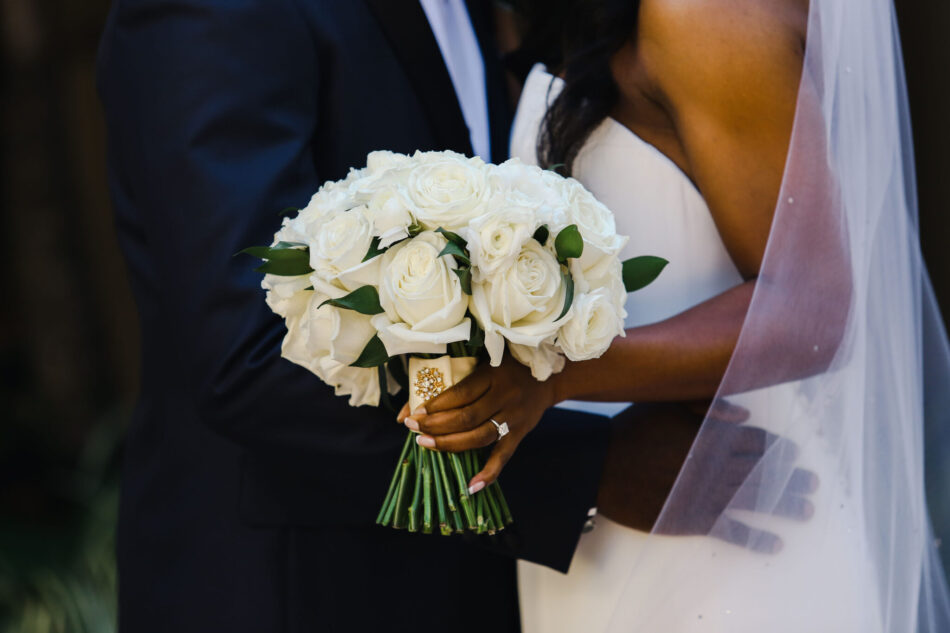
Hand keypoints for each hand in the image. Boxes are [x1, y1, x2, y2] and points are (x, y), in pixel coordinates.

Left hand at [396, 355, 555, 492]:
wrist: (548, 377)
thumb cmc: (505, 366)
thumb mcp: (481, 362)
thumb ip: (450, 379)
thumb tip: (408, 407)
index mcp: (493, 375)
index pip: (460, 394)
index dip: (435, 406)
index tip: (414, 413)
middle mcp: (505, 396)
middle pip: (466, 418)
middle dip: (436, 426)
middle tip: (413, 429)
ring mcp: (514, 417)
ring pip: (479, 438)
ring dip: (450, 444)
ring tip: (426, 444)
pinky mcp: (521, 433)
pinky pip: (503, 457)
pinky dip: (488, 474)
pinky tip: (471, 486)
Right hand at [598, 401, 816, 552]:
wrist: (601, 467)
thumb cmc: (631, 430)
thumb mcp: (665, 404)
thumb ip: (706, 403)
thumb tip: (745, 412)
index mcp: (712, 435)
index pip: (756, 440)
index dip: (777, 447)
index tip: (791, 452)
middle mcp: (717, 465)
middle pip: (764, 471)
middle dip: (790, 477)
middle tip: (812, 482)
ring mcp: (707, 494)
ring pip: (756, 500)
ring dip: (785, 505)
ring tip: (807, 509)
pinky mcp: (694, 519)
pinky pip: (732, 531)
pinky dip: (755, 539)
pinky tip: (775, 543)